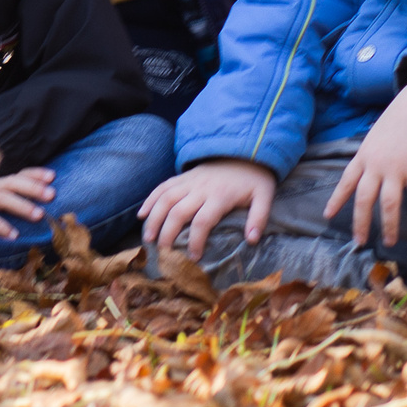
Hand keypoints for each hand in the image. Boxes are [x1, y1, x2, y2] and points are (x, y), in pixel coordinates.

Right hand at [0, 168, 56, 239]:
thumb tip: (11, 205)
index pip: (14, 175)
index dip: (33, 173)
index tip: (52, 175)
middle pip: (13, 183)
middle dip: (34, 187)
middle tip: (53, 194)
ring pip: (2, 198)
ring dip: (21, 206)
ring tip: (38, 215)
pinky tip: (12, 235)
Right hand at [140, 158, 276, 260]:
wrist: (245, 148)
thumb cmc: (254, 178)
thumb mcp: (264, 196)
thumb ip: (259, 218)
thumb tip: (251, 241)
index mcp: (220, 196)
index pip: (202, 221)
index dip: (195, 241)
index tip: (193, 258)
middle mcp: (201, 188)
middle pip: (178, 211)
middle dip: (168, 234)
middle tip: (163, 254)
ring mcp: (189, 181)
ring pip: (165, 199)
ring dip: (154, 219)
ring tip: (148, 239)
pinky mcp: (184, 176)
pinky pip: (162, 187)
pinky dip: (150, 200)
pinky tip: (142, 215)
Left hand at [325, 71, 406, 246]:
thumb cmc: (398, 121)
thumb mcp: (375, 138)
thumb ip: (371, 158)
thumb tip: (369, 175)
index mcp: (363, 157)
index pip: (345, 182)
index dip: (336, 200)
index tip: (327, 215)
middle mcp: (376, 165)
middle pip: (363, 199)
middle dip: (360, 223)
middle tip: (360, 241)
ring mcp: (396, 168)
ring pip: (388, 204)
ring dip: (390, 226)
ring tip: (391, 241)